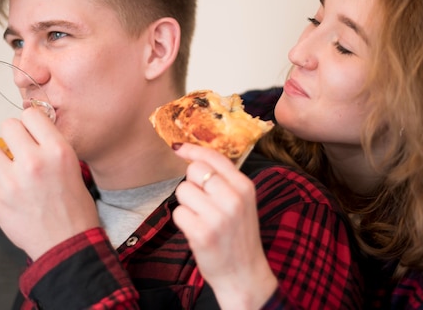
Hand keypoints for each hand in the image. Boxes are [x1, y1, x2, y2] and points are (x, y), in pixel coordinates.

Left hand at [0, 107, 98, 260]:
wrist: (67, 245)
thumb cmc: (74, 209)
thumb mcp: (72, 168)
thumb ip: (50, 148)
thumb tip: (30, 133)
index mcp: (58, 151)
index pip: (31, 114)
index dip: (29, 123)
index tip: (29, 132)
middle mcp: (34, 161)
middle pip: (7, 126)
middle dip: (11, 137)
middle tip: (16, 150)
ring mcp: (12, 181)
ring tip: (5, 168)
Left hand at [172, 144, 277, 308]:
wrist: (244, 274)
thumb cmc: (238, 236)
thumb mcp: (241, 202)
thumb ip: (224, 180)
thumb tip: (193, 155)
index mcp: (245, 187)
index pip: (214, 157)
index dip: (192, 150)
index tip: (178, 147)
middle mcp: (233, 199)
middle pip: (195, 170)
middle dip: (191, 183)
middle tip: (201, 202)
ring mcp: (218, 217)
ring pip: (183, 190)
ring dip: (186, 204)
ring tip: (201, 219)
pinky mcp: (202, 233)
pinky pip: (178, 213)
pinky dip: (183, 221)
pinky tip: (196, 231)